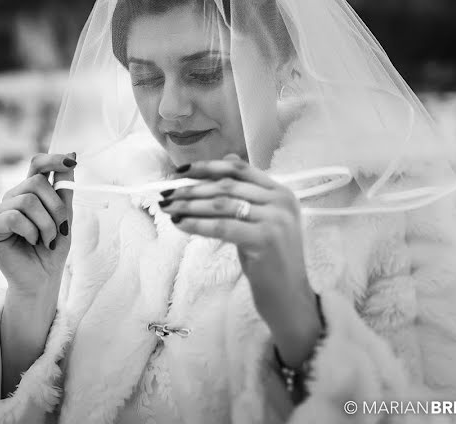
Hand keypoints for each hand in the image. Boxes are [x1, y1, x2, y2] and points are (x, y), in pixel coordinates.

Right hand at [0, 152, 75, 299]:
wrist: (43, 278)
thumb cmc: (52, 248)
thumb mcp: (65, 215)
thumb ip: (64, 188)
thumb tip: (71, 155)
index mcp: (30, 192)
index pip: (37, 164)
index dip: (53, 159)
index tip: (72, 162)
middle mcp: (13, 197)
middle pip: (36, 182)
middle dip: (56, 208)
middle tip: (60, 230)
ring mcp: (0, 210)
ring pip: (27, 201)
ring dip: (46, 225)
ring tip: (46, 240)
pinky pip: (13, 217)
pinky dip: (30, 231)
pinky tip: (30, 242)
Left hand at [160, 154, 321, 365]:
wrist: (289, 297)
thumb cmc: (270, 259)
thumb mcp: (261, 220)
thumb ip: (247, 193)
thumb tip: (226, 158)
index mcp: (281, 192)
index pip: (239, 169)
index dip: (207, 167)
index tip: (180, 170)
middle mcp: (281, 201)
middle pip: (227, 186)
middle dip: (192, 189)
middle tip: (166, 194)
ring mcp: (276, 219)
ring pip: (222, 204)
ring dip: (189, 205)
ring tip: (167, 208)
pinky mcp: (265, 239)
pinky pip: (222, 227)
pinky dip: (197, 224)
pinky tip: (179, 224)